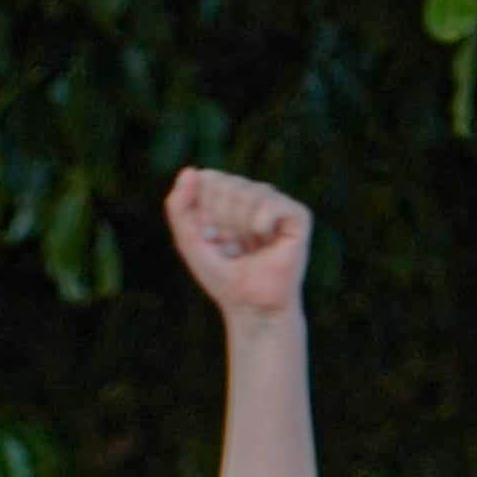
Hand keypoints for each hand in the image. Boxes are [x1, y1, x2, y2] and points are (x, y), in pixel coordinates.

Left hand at [165, 165, 311, 322]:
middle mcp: (253, 195)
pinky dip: (260, 224)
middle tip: (232, 247)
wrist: (251, 306)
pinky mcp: (298, 215)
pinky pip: (271, 203)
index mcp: (228, 197)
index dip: (202, 213)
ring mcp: (276, 203)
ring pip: (249, 193)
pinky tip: (266, 241)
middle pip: (227, 184)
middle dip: (222, 221)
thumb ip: (179, 207)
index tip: (210, 238)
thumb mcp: (189, 241)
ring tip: (249, 247)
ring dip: (240, 227)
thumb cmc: (222, 276)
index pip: (207, 179)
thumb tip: (190, 170)